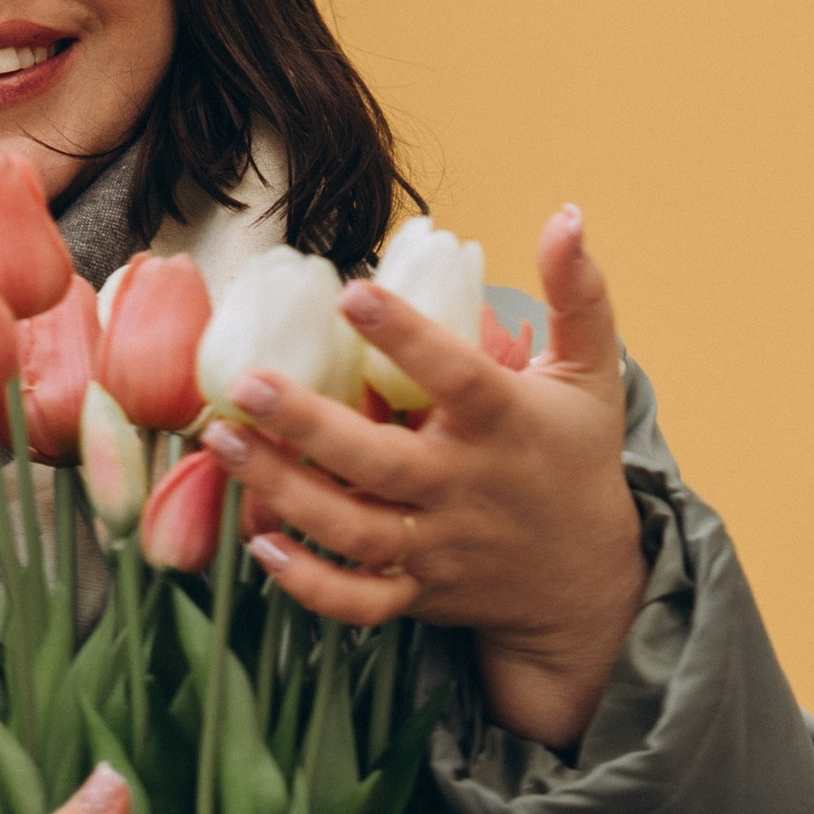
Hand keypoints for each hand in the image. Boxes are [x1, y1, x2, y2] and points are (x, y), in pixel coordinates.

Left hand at [205, 205, 647, 751]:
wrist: (589, 582)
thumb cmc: (578, 459)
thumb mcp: (592, 374)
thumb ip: (579, 293)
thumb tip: (568, 213)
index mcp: (506, 425)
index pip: (456, 376)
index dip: (407, 337)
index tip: (352, 292)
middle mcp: (467, 489)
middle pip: (381, 462)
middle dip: (309, 425)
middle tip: (245, 383)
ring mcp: (440, 548)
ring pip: (354, 530)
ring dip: (283, 491)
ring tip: (222, 443)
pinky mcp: (418, 593)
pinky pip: (358, 601)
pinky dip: (309, 584)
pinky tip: (259, 543)